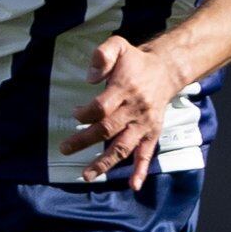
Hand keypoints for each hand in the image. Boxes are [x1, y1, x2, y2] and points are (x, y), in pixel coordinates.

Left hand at [64, 36, 187, 190]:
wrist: (166, 70)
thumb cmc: (135, 61)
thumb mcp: (118, 45)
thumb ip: (103, 55)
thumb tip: (90, 78)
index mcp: (125, 90)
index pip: (102, 107)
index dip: (86, 113)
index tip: (75, 113)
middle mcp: (135, 110)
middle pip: (108, 129)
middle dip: (85, 140)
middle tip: (64, 149)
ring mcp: (144, 124)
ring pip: (124, 147)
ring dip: (105, 162)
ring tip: (86, 175)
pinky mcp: (151, 133)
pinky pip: (146, 154)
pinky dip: (141, 171)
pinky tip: (133, 186)